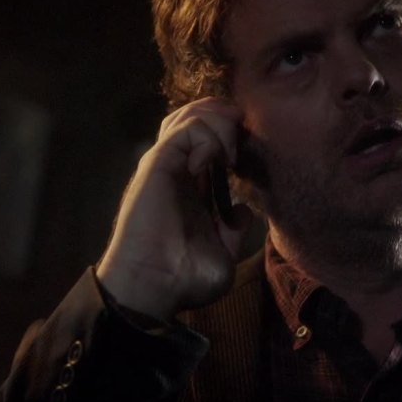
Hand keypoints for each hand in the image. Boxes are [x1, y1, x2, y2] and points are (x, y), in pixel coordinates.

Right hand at [96, 97, 252, 320]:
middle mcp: (176, 169)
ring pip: (190, 114)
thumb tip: (244, 211)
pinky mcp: (158, 162)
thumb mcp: (222, 256)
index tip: (247, 159)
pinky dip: (208, 137)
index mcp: (189, 186)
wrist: (154, 287)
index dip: (231, 136)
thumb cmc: (182, 279)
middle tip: (240, 145)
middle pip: (197, 116)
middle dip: (225, 119)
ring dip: (219, 123)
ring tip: (229, 153)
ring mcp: (166, 163)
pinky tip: (214, 163)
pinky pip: (187, 129)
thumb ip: (233, 230)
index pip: (207, 139)